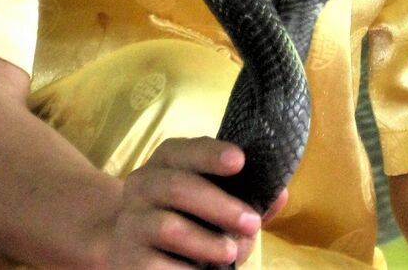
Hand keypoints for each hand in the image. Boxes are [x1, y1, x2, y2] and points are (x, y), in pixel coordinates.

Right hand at [98, 137, 287, 267]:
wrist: (131, 246)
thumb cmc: (185, 217)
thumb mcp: (210, 200)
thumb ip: (244, 196)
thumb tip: (279, 194)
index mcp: (164, 163)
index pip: (183, 150)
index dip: (211, 153)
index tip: (240, 160)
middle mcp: (141, 186)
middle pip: (177, 187)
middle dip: (220, 205)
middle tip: (252, 222)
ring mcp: (131, 223)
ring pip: (169, 227)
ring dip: (207, 242)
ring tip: (231, 252)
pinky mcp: (128, 259)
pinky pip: (159, 266)